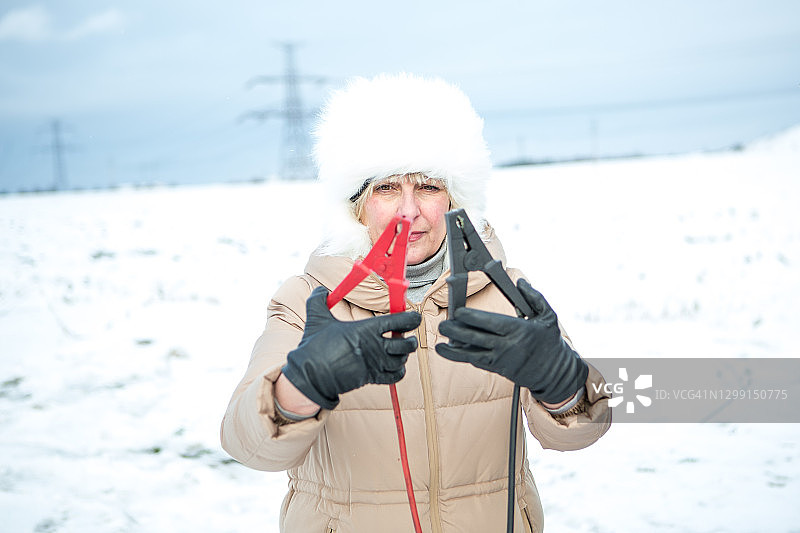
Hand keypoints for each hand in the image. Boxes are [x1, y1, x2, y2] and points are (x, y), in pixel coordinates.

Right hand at [282, 286, 421, 409]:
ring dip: (404, 355)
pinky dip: (399, 371)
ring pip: (402, 360)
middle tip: (406, 335)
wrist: (310, 375)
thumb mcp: (316, 318)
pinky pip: (395, 377)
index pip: (399, 322)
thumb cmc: (314, 347)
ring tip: (399, 349)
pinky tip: (393, 365)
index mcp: (365, 329)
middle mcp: (374, 347)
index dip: (411, 318)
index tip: (414, 317)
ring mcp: (374, 364)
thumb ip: (319, 300)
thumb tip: (320, 290)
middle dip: (411, 339)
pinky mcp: (371, 378)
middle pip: (406, 343)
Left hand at [436, 279, 587, 403]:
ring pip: (472, 355)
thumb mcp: (548, 317)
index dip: (472, 318)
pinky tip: (452, 351)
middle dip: (457, 332)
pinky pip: (477, 362)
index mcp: (519, 330)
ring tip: (441, 343)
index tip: (459, 311)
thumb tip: (520, 282)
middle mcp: (507, 346)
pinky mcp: (498, 369)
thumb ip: (534, 297)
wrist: (556, 373)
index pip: (490, 323)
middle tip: (442, 325)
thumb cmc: (551, 343)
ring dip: (454, 350)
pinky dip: (464, 357)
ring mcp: (501, 360)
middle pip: (476, 339)